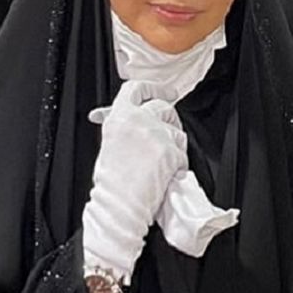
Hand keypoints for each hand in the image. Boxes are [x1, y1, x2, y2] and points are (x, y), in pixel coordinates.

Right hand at [81, 80, 188, 281]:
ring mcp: (155, 134)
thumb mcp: (110, 144)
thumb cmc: (112, 183)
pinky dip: (179, 165)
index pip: (136, 88)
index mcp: (118, 117)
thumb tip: (123, 114)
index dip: (154, 87)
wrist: (119, 205)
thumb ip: (123, 125)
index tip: (167, 92)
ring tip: (159, 165)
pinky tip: (165, 175)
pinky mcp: (170, 150)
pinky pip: (183, 153)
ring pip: (177, 131)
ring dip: (175, 146)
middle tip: (168, 135)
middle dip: (170, 120)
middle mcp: (137, 120)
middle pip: (163, 107)